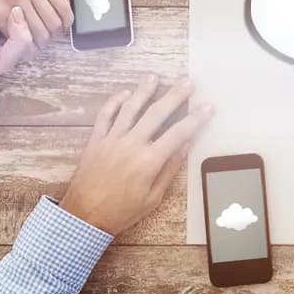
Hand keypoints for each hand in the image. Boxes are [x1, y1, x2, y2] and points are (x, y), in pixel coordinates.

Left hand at [0, 0, 72, 49]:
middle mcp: (20, 0)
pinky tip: (57, 5)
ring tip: (48, 24)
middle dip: (47, 38)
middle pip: (47, 30)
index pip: (26, 39)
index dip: (31, 48)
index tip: (29, 47)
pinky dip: (65, 2)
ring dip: (58, 24)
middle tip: (41, 38)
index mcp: (1, 11)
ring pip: (58, 15)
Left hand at [59, 77, 212, 235]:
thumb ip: (169, 170)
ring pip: (130, 108)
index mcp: (149, 161)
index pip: (179, 133)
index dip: (196, 118)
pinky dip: (115, 102)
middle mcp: (131, 144)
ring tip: (155, 77)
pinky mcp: (95, 140)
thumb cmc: (122, 212)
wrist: (84, 216)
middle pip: (157, 113)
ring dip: (144, 90)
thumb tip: (185, 146)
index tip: (208, 106)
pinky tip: (125, 93)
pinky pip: (105, 115)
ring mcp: (111, 139)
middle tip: (188, 81)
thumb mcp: (153, 198)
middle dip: (175, 95)